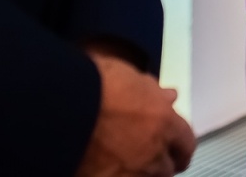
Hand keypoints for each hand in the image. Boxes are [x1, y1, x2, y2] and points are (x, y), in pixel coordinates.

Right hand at [75, 52, 196, 176]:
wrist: (60, 106)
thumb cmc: (92, 84)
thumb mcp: (129, 78)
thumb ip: (153, 91)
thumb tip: (169, 96)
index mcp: (164, 123)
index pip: (186, 144)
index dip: (178, 146)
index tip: (174, 147)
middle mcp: (153, 154)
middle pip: (167, 169)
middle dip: (160, 162)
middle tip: (146, 155)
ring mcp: (130, 174)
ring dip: (139, 172)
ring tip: (123, 162)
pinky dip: (114, 175)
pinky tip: (102, 169)